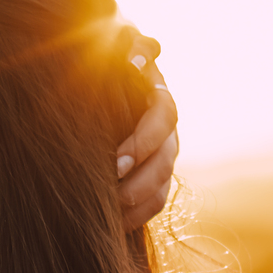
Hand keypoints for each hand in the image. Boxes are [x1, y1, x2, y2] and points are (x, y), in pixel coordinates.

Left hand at [115, 33, 177, 229]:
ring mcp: (163, 157)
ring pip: (162, 185)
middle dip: (141, 179)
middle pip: (166, 159)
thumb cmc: (109, 68)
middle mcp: (167, 130)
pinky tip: (115, 223)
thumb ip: (132, 48)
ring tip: (112, 213)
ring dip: (139, 202)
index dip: (145, 141)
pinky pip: (155, 203)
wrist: (105, 88)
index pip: (164, 118)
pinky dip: (137, 215)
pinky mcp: (154, 179)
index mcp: (158, 98)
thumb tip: (140, 54)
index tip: (119, 160)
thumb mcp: (120, 51)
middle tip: (112, 191)